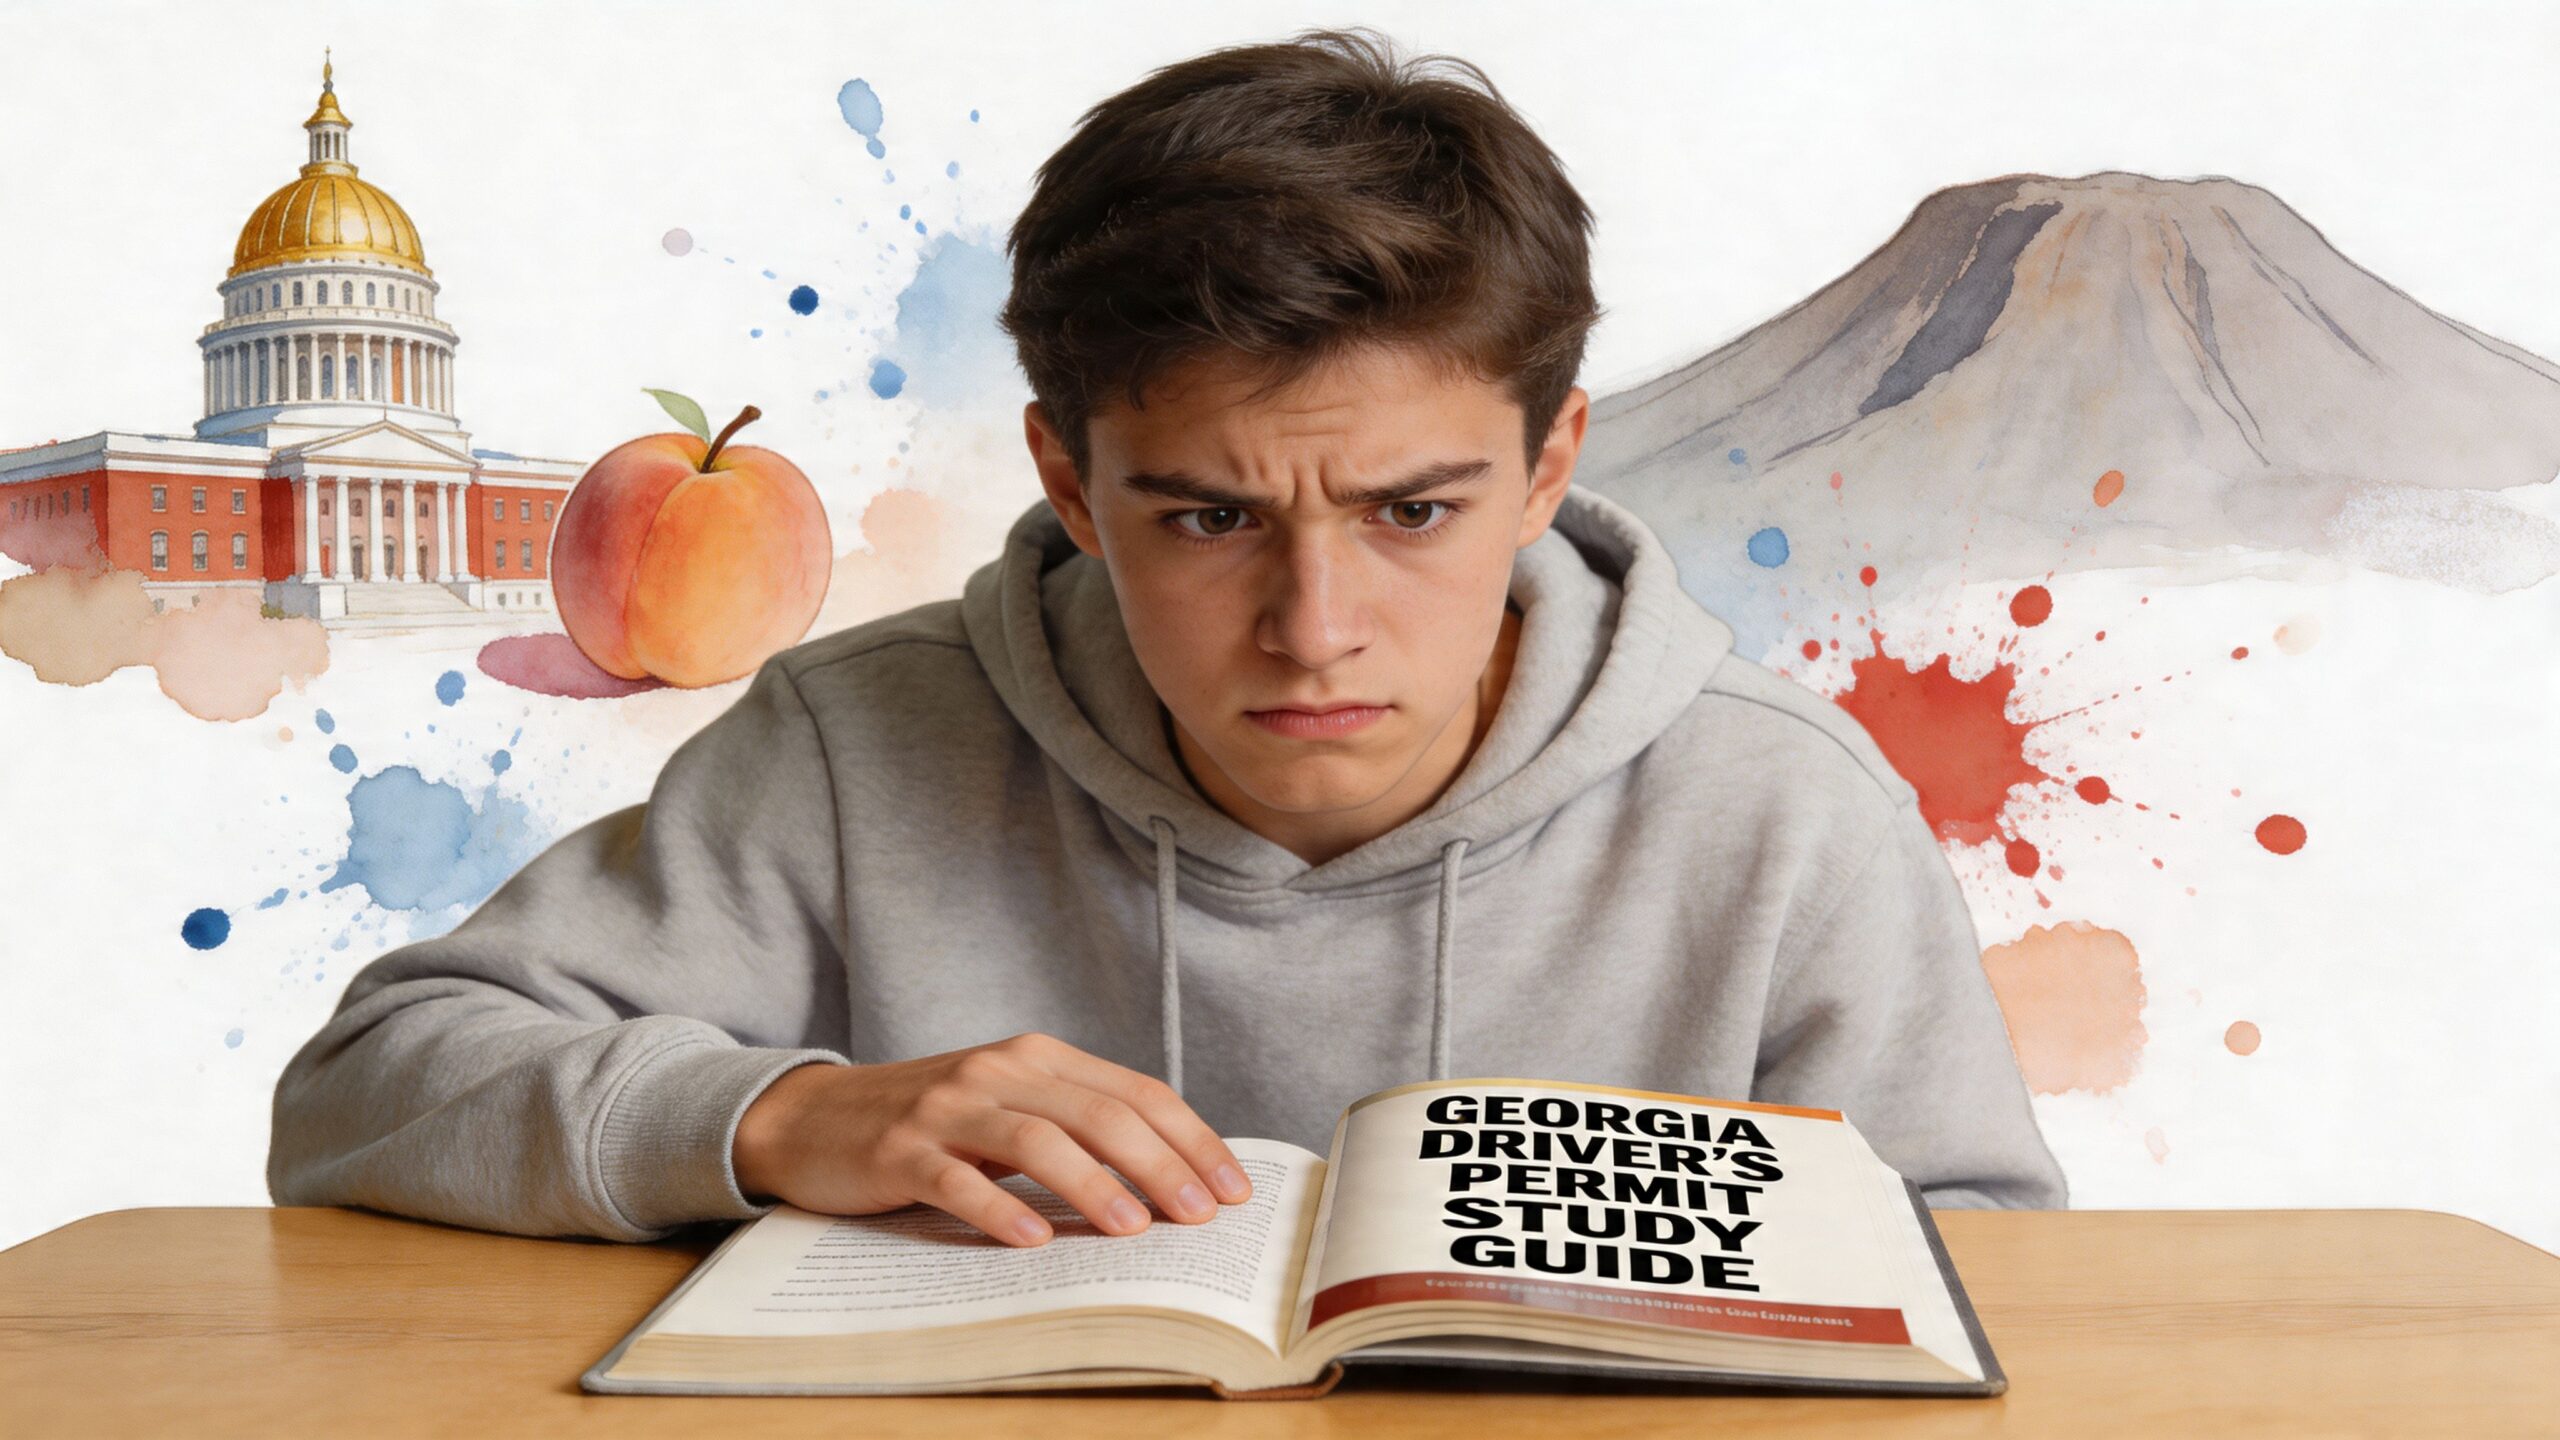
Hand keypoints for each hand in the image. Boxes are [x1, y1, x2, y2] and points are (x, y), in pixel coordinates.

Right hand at [731, 1031, 1253, 1246]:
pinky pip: (956, 1178)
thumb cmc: (929, 1123)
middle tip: (1201, 1216)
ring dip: (1092, 1184)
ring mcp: (947, 1108)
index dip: (1190, 1139)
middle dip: (1160, 1164)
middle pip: (1098, 1113)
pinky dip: (998, 1208)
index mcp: (1037, 1057)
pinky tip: (1032, 1240)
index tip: (1233, 1189)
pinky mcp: (899, 1151)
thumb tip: (1169, 1181)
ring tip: (1133, 1229)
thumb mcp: (1009, 1107)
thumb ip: (1075, 1126)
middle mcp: (998, 1070)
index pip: (1134, 1092)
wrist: (811, 1119)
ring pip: (1035, 1139)